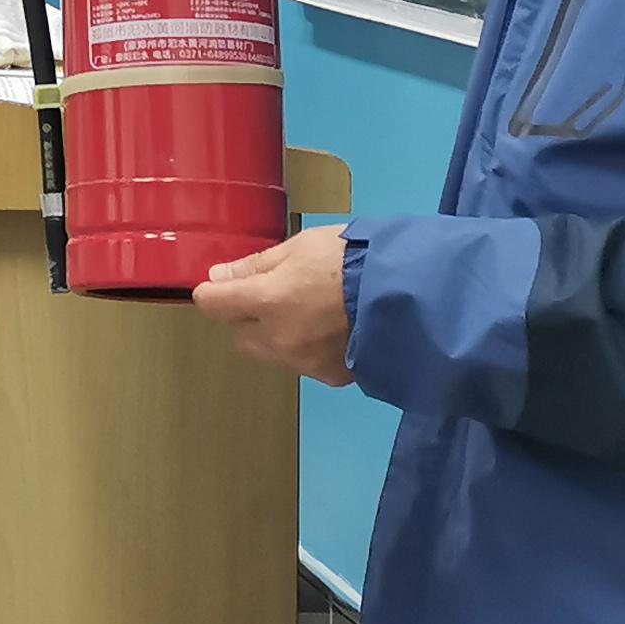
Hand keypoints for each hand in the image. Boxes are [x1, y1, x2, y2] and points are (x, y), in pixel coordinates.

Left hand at [191, 225, 354, 385]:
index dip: (212, 293)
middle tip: (275, 293)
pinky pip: (304, 364)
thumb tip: (219, 277)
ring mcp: (305, 364)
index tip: (221, 286)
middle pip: (240, 334)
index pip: (213, 304)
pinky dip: (308, 349)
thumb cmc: (354, 257)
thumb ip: (257, 266)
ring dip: (276, 335)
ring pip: (271, 352)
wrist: (412, 293)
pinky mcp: (332, 377)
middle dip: (247, 316)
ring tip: (311, 311)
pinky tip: (333, 330)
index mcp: (266, 302)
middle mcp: (278, 340)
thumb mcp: (301, 246)